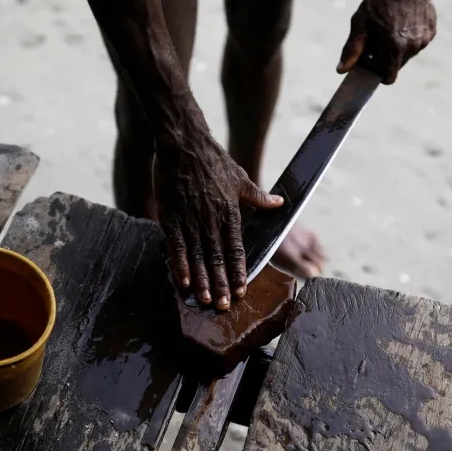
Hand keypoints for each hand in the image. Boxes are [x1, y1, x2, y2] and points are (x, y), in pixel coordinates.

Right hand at [155, 120, 282, 310]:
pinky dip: (179, 264)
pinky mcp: (171, 216)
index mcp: (230, 213)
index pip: (237, 249)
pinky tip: (182, 281)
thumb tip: (280, 203)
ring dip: (201, 280)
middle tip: (223, 306)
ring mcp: (190, 219)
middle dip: (221, 284)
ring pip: (198, 256)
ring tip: (204, 300)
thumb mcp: (240, 178)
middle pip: (218, 258)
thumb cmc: (213, 160)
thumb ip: (258, 196)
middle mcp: (212, 220)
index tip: (241, 290)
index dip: (238, 271)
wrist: (184, 144)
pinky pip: (176, 245)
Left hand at [337, 0, 436, 83]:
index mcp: (393, 48)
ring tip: (390, 28)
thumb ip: (352, 49)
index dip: (378, 74)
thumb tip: (341, 70)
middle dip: (386, 59)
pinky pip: (417, 43)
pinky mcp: (431, 32)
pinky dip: (409, 38)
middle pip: (397, 67)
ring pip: (407, 55)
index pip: (389, 78)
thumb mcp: (360, 23)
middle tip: (378, 41)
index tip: (372, 65)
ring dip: (398, 49)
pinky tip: (403, 22)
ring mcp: (423, 40)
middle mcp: (411, 48)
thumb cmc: (380, 0)